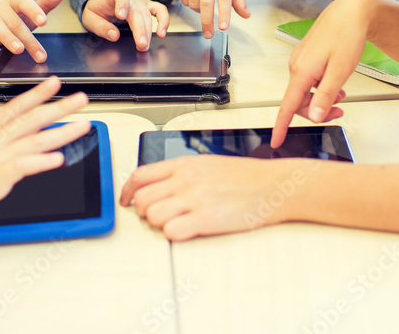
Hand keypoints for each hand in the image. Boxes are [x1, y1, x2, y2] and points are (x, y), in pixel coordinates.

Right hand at [0, 0, 65, 61]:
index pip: (24, 2)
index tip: (44, 22)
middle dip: (28, 39)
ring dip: (7, 38)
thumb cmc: (13, 18)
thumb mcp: (30, 13)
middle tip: (38, 53)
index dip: (34, 10)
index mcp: (14, 1)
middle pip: (14, 21)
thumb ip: (46, 4)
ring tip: (18, 50)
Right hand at [0, 77, 90, 230]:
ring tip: (83, 125)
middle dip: (59, 108)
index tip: (55, 82)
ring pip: (34, 141)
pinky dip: (40, 162)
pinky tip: (58, 159)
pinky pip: (21, 167)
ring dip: (61, 132)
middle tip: (82, 98)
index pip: (16, 107)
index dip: (37, 94)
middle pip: (32, 120)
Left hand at [82, 0, 169, 50]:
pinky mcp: (147, 6)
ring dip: (148, 31)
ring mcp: (140, 1)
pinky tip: (162, 33)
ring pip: (147, 15)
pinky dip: (164, 21)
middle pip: (137, 11)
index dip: (122, 3)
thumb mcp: (89, 18)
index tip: (121, 16)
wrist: (103, 2)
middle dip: (140, 29)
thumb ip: (100, 27)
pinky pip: (160, 10)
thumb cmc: (97, 10)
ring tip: (144, 45)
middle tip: (141, 45)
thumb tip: (115, 35)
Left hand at [119, 155, 295, 240]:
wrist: (272, 185)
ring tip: (176, 222)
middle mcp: (185, 180)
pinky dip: (174, 234)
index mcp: (184, 165)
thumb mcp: (207, 164)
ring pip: (152, 215)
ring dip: (159, 223)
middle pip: (142, 199)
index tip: (126, 200)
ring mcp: (194, 199)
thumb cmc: (245, 177)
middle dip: (145, 211)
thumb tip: (158, 183)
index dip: (127, 191)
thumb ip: (181, 172)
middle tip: (158, 215)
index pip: (140, 176)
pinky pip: (171, 232)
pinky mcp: (205, 219)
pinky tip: (187, 229)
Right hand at [161, 0, 250, 36]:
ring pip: (194, 5)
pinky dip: (190, 3)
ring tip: (203, 0)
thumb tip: (246, 15)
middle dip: (207, 22)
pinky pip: (185, 1)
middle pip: (205, 3)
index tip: (224, 27)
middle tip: (209, 34)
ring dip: (199, 10)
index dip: (224, 14)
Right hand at [272, 0, 382, 147]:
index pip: (287, 106)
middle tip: (340, 111)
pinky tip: (334, 82)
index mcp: (302, 71)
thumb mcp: (341, 71)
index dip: (281, 126)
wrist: (350, 12)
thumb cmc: (346, 35)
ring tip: (341, 93)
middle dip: (318, 111)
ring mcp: (300, 61)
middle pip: (299, 102)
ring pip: (305, 92)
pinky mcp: (306, 58)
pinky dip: (320, 88)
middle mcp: (296, 66)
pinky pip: (308, 81)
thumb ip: (325, 95)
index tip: (276, 141)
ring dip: (321, 99)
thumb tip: (315, 116)